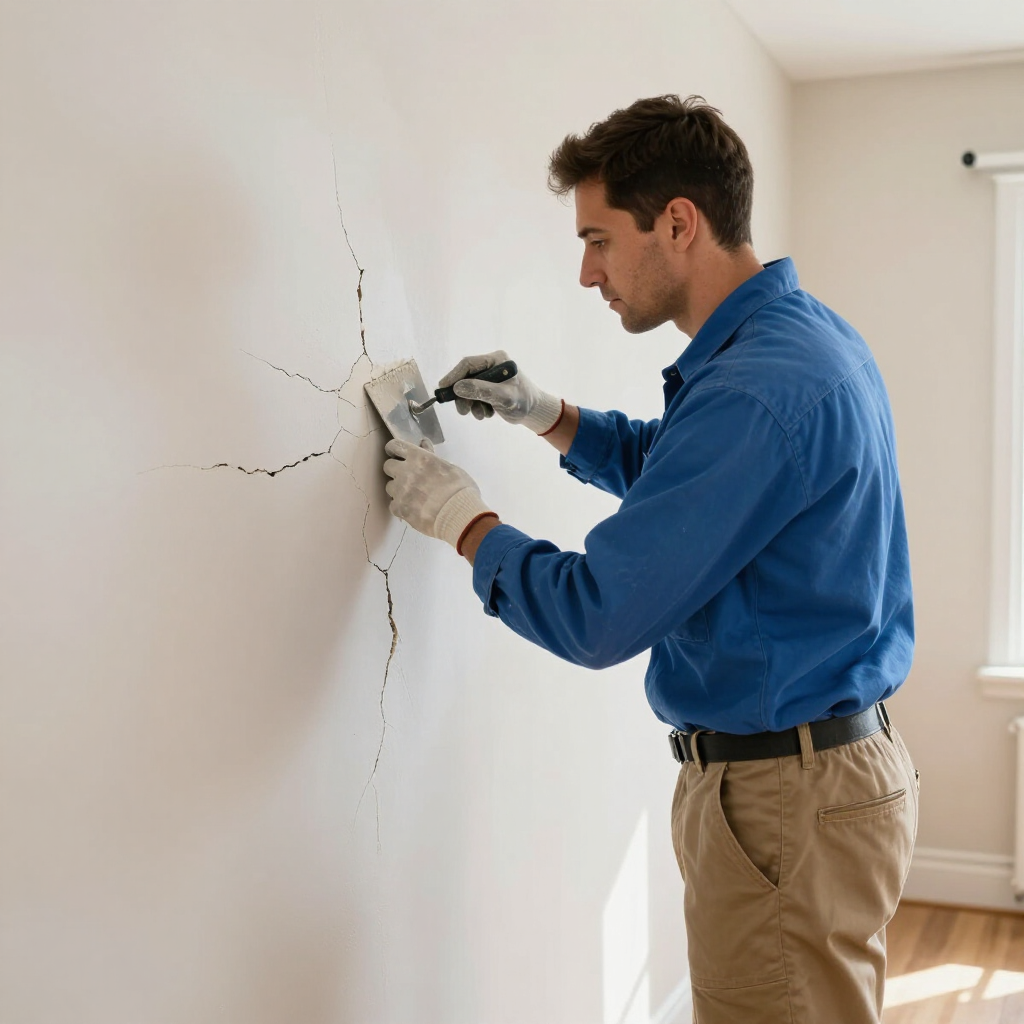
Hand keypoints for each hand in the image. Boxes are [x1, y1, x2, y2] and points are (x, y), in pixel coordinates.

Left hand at [382, 438, 495, 550]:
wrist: (459, 515)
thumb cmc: (460, 489)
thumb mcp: (450, 467)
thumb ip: (431, 456)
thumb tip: (423, 445)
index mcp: (418, 457)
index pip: (395, 446)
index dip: (393, 449)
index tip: (396, 454)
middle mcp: (405, 471)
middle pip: (388, 466)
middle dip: (395, 470)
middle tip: (406, 476)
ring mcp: (400, 490)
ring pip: (390, 486)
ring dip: (398, 489)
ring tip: (413, 496)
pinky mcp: (399, 508)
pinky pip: (393, 505)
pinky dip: (401, 506)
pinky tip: (413, 509)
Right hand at [439, 349, 562, 433]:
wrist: (534, 412)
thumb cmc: (523, 401)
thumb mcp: (503, 396)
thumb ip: (481, 390)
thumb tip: (457, 388)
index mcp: (496, 360)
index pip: (468, 364)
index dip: (454, 376)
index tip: (443, 389)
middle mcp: (491, 365)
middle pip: (466, 377)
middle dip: (463, 396)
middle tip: (463, 411)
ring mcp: (489, 377)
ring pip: (468, 389)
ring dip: (471, 404)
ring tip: (481, 415)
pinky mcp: (488, 388)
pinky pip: (474, 396)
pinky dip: (477, 406)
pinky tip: (487, 413)